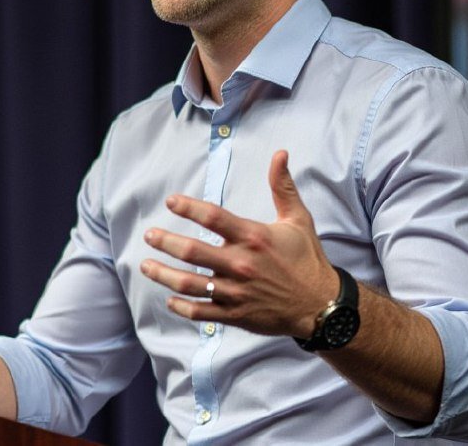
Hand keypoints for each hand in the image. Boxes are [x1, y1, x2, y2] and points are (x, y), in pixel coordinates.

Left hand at [140, 150, 339, 336]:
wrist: (321, 305)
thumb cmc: (307, 258)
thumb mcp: (298, 219)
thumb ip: (282, 186)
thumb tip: (280, 153)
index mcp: (253, 237)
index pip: (213, 217)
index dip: (189, 207)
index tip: (171, 201)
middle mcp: (241, 264)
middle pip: (192, 251)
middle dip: (165, 242)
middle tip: (149, 235)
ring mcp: (236, 292)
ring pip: (189, 284)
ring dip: (163, 274)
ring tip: (146, 265)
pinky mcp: (235, 314)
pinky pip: (200, 312)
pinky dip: (181, 306)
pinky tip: (169, 298)